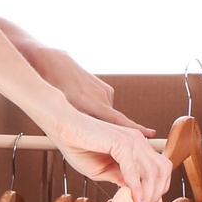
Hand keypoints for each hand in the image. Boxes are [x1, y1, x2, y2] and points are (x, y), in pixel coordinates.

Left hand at [26, 46, 150, 136]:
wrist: (51, 62)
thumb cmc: (52, 85)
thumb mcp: (61, 108)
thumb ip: (78, 122)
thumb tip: (90, 137)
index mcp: (90, 103)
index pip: (118, 120)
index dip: (135, 129)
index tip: (150, 134)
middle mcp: (101, 97)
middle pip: (113, 123)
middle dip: (112, 133)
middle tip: (111, 139)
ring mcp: (104, 91)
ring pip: (107, 115)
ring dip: (99, 120)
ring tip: (83, 115)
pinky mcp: (105, 88)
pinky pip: (105, 105)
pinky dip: (98, 110)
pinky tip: (86, 104)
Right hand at [49, 102, 172, 201]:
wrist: (63, 128)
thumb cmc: (78, 146)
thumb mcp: (103, 170)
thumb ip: (120, 178)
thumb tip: (133, 192)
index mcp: (136, 145)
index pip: (160, 169)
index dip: (156, 189)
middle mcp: (138, 141)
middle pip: (162, 171)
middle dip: (155, 194)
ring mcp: (132, 140)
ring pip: (153, 172)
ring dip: (147, 195)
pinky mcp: (122, 142)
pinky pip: (134, 170)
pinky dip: (136, 189)